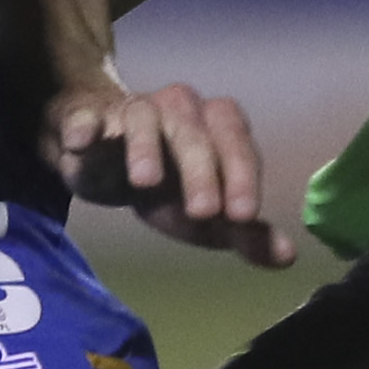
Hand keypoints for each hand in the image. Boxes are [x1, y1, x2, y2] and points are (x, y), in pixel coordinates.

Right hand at [43, 76, 297, 266]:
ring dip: (144, 147)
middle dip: (200, 169)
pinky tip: (81, 143)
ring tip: (145, 182)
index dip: (241, 176)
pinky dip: (84, 126)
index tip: (244, 215)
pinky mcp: (87, 117)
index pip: (236, 141)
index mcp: (215, 127)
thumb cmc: (166, 186)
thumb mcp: (204, 217)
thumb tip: (287, 258)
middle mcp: (178, 109)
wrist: (104, 160)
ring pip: (142, 117)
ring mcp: (131, 110)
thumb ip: (245, 234)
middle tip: (203, 211)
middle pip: (193, 130)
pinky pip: (85, 116)